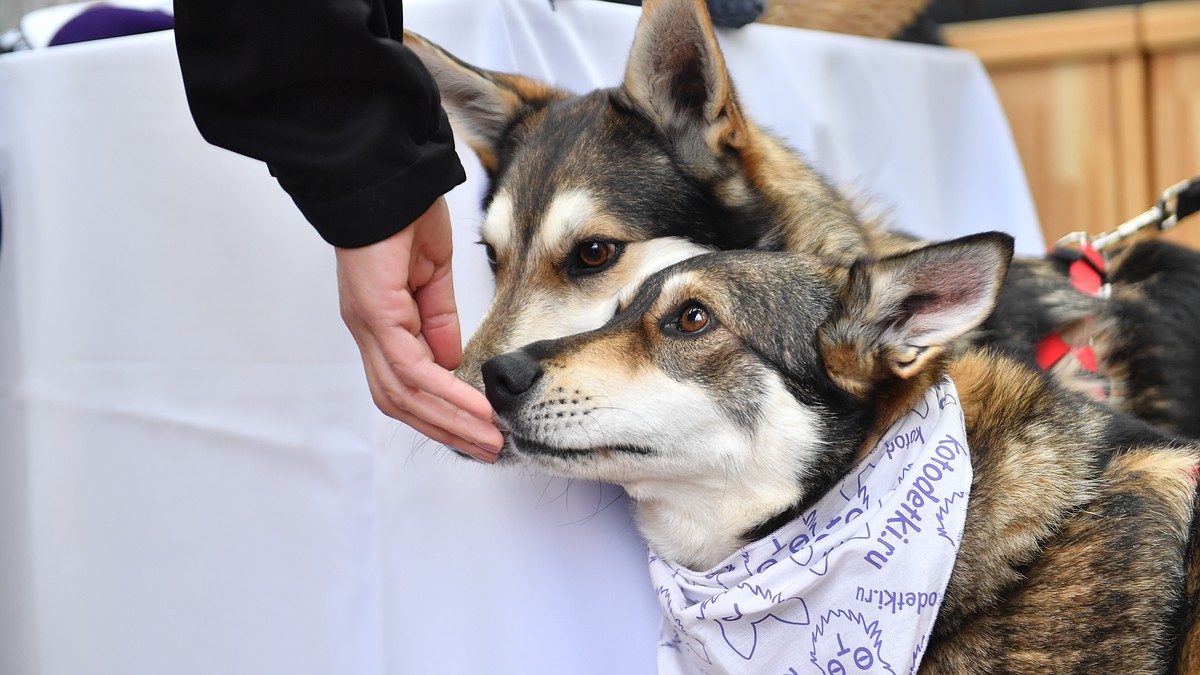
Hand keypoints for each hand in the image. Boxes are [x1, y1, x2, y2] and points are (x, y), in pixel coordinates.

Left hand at [335, 196, 501, 461]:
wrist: (385, 173)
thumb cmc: (404, 213)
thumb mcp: (430, 275)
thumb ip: (437, 321)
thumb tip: (450, 364)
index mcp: (380, 322)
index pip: (403, 384)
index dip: (438, 412)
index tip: (476, 429)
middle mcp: (368, 331)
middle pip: (400, 402)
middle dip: (446, 430)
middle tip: (487, 449)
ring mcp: (368, 325)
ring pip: (404, 395)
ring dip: (449, 422)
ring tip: (487, 438)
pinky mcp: (375, 314)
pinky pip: (410, 369)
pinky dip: (443, 394)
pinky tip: (474, 408)